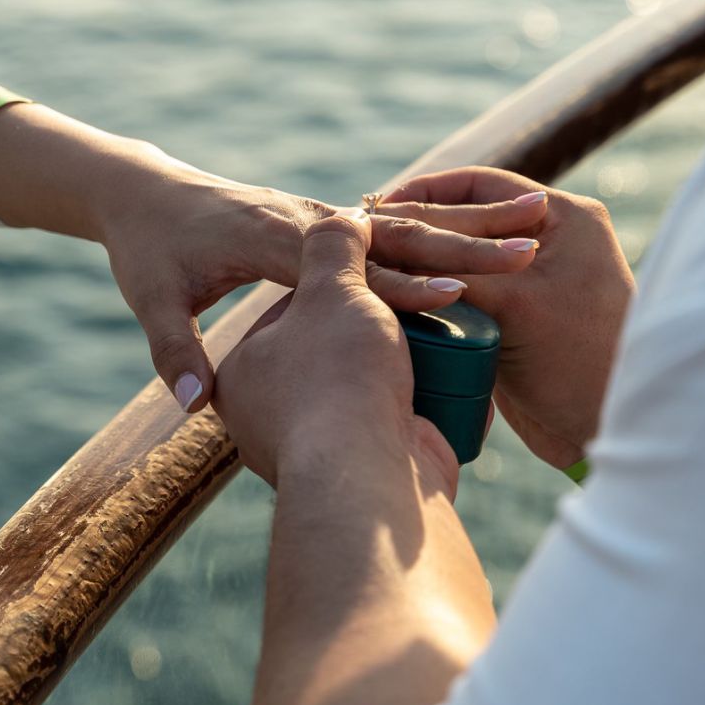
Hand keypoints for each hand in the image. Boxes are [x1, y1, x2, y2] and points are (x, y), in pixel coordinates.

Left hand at [96, 148, 549, 413]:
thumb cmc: (148, 251)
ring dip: (470, 229)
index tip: (455, 292)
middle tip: (530, 247)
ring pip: (406, 222)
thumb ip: (177, 352)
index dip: (401, 280)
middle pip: (397, 230)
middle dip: (465, 241)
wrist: (145, 193)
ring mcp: (319, 216)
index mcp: (269, 240)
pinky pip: (391, 227)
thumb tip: (192, 407)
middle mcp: (303, 219)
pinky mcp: (325, 224)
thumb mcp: (154, 300)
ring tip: (535, 234)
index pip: (348, 262)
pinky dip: (442, 233)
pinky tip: (490, 248)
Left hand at [211, 210, 458, 489]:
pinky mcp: (366, 468)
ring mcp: (323, 445)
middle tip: (430, 292)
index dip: (349, 277)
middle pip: (341, 346)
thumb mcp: (327, 294)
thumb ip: (331, 250)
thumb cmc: (334, 383)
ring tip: (451, 326)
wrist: (366, 484)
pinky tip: (460, 366)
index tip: (383, 256)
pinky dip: (429, 396)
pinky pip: (400, 419)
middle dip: (388, 323)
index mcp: (244, 371)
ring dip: (414, 357)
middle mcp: (272, 414)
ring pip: (376, 382)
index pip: (298, 306)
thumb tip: (344, 219)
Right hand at [381, 166, 633, 469]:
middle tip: (370, 239)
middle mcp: (548, 241)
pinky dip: (434, 292)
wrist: (604, 433)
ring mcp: (531, 281)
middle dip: (419, 228)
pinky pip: (465, 292)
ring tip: (376, 268)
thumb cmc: (579, 362)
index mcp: (563, 218)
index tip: (380, 208)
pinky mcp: (516, 318)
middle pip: (467, 218)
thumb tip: (396, 246)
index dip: (425, 192)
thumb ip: (457, 267)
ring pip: (462, 256)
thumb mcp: (513, 302)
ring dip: (422, 262)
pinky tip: (398, 299)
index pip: (480, 184)